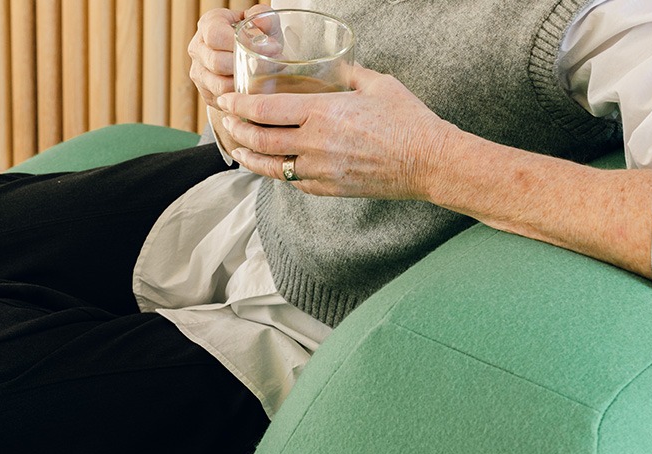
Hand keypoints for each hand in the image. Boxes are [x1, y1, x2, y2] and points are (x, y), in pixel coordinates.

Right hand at [187, 4, 270, 113]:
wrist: (245, 56)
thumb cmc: (253, 35)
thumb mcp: (261, 21)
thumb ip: (263, 17)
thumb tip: (261, 24)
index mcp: (207, 25)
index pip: (215, 35)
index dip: (238, 43)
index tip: (263, 48)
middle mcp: (198, 50)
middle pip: (216, 63)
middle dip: (244, 66)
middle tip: (268, 66)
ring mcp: (199, 74)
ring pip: (220, 86)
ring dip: (243, 85)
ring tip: (262, 79)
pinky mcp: (206, 94)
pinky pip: (223, 101)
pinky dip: (240, 98)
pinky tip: (253, 90)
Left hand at [216, 64, 456, 200]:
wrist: (426, 162)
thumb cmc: (406, 120)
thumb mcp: (377, 84)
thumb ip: (350, 74)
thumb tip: (337, 66)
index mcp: (322, 113)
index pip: (267, 110)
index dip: (241, 106)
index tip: (228, 100)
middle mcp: (314, 144)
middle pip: (260, 139)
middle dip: (237, 130)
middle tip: (226, 122)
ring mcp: (319, 171)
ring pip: (271, 166)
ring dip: (249, 157)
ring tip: (237, 148)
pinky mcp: (327, 189)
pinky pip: (293, 182)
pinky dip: (277, 172)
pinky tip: (270, 165)